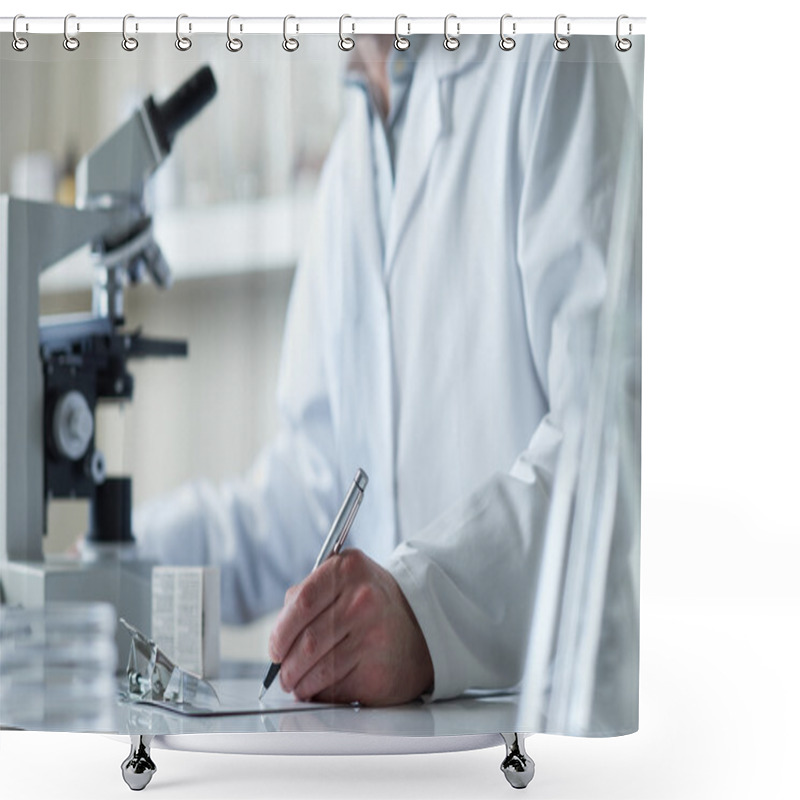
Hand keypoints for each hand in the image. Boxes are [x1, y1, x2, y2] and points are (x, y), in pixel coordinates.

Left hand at [268, 549, 433, 705]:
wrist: (424, 628)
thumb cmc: (375, 605)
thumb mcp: (347, 580)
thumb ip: (309, 595)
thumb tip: (277, 636)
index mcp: (349, 569)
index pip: (300, 603)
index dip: (280, 632)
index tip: (275, 649)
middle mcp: (363, 600)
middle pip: (306, 642)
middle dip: (287, 666)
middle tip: (284, 674)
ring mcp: (373, 636)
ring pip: (317, 670)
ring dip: (300, 684)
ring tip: (299, 684)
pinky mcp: (378, 672)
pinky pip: (334, 690)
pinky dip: (321, 694)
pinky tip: (325, 688)